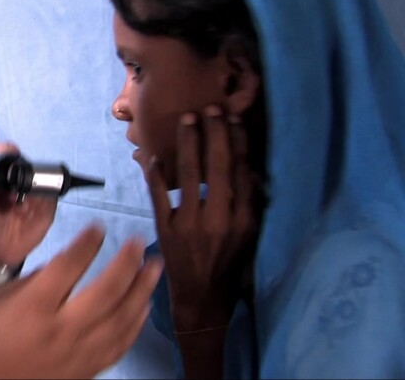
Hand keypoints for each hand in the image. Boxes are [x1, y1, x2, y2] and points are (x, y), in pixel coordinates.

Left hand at [0, 143, 57, 265]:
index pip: (5, 154)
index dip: (6, 154)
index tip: (3, 160)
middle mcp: (17, 178)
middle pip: (27, 163)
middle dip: (21, 173)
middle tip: (10, 194)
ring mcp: (34, 190)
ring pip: (42, 176)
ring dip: (34, 187)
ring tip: (21, 206)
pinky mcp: (48, 203)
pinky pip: (52, 193)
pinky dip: (46, 197)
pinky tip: (32, 211)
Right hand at [0, 226, 163, 378]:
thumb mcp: (0, 300)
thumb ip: (36, 279)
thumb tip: (70, 262)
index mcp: (34, 307)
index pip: (67, 267)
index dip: (86, 244)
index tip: (99, 226)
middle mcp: (61, 329)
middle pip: (106, 291)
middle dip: (127, 262)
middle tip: (140, 242)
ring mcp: (79, 352)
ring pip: (122, 318)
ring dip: (142, 289)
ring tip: (155, 267)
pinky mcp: (88, 369)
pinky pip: (121, 345)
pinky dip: (137, 323)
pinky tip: (144, 305)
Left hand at [146, 106, 259, 329]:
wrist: (202, 296)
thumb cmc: (229, 262)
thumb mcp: (249, 235)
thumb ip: (251, 202)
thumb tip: (249, 167)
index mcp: (243, 219)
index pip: (241, 171)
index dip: (237, 142)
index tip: (233, 119)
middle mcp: (218, 219)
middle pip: (217, 167)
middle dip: (213, 134)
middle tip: (209, 108)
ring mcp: (190, 224)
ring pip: (190, 175)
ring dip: (188, 144)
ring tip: (187, 120)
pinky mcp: (166, 229)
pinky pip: (159, 196)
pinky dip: (156, 174)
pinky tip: (153, 155)